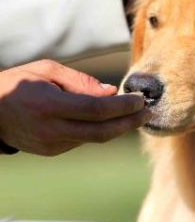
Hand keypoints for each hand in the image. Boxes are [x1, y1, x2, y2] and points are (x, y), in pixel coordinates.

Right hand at [0, 60, 148, 155]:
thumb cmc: (19, 83)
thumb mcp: (47, 70)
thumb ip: (81, 82)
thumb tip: (112, 93)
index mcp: (51, 106)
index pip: (97, 110)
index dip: (123, 107)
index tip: (140, 100)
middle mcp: (53, 130)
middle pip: (102, 132)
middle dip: (129, 124)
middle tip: (148, 114)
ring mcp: (52, 144)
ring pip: (94, 138)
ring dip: (117, 128)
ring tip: (134, 115)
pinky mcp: (52, 151)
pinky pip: (82, 140)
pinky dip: (98, 130)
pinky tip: (108, 121)